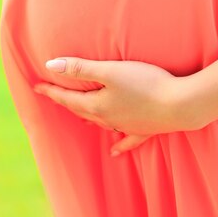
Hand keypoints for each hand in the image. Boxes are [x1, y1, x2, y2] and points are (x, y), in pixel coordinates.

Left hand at [33, 57, 196, 156]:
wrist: (181, 105)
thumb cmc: (146, 84)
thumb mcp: (111, 71)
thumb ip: (81, 68)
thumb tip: (51, 65)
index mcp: (98, 105)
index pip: (68, 98)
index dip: (52, 91)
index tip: (37, 87)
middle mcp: (109, 119)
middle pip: (83, 111)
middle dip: (67, 103)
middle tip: (55, 96)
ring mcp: (127, 126)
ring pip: (101, 124)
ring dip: (88, 119)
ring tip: (80, 116)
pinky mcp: (145, 130)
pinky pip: (128, 139)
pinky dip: (119, 144)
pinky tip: (115, 151)